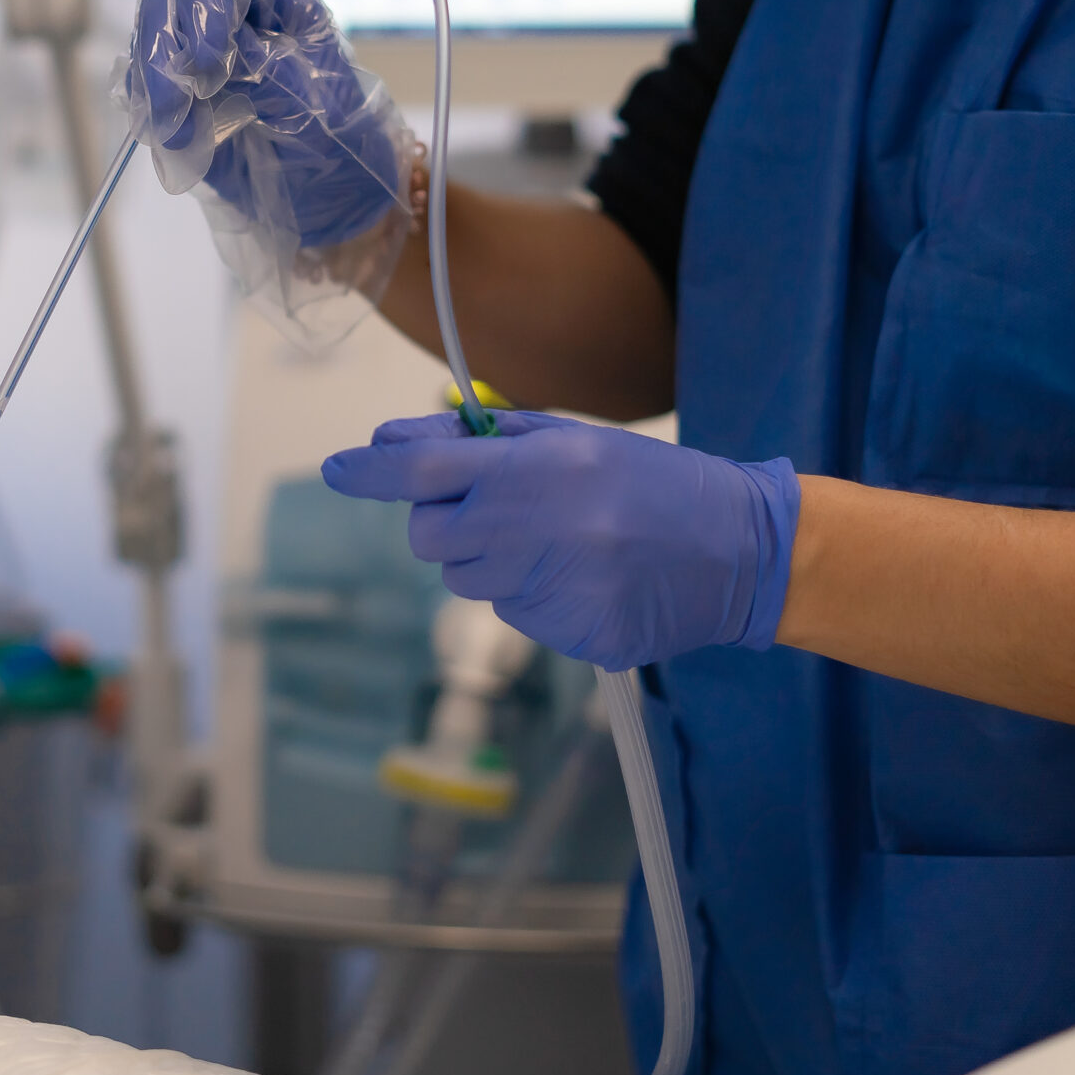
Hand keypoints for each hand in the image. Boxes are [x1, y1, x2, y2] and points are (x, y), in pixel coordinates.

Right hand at [125, 0, 403, 247]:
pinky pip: (142, 90)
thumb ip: (265, 71)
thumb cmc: (341, 143)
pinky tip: (176, 140)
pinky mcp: (178, 98)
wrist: (333, 203)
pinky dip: (149, 113)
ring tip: (179, 133)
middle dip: (163, 46)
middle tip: (177, 103)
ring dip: (152, 86)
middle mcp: (230, 15)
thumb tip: (206, 54)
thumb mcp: (317, 104)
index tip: (207, 57)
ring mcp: (197, 55)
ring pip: (147, 41)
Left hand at [321, 411, 799, 670]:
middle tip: (495, 508)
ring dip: (489, 560)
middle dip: (445, 522)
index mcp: (538, 470)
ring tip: (555, 542)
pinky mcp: (570, 634)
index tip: (335, 468)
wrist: (739, 550)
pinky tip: (581, 576)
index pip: (422, 471)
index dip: (370, 471)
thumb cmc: (649, 483)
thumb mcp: (571, 439)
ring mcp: (554, 589)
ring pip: (466, 580)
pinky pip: (513, 614)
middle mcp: (537, 530)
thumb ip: (480, 441)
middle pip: (430, 537)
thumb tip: (391, 440)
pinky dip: (531, 594)